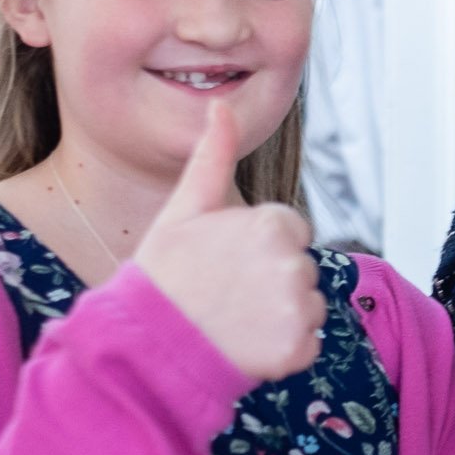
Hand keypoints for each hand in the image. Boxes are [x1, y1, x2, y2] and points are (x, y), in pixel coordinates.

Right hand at [130, 99, 326, 384]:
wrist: (146, 346)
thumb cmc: (164, 277)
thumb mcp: (185, 209)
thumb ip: (213, 156)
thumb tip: (221, 106)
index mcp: (270, 223)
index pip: (290, 230)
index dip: (258, 247)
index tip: (226, 263)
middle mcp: (291, 262)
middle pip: (300, 266)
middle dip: (272, 279)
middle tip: (226, 293)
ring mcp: (296, 307)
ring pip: (307, 304)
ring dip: (281, 314)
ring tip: (235, 320)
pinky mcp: (298, 347)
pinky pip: (308, 342)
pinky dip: (285, 349)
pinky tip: (248, 345)